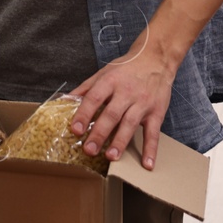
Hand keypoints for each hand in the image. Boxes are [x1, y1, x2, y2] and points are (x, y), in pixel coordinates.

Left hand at [70, 36, 175, 169]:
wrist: (156, 59)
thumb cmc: (126, 68)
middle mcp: (126, 93)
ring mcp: (143, 103)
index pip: (94, 99)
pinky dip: (151, 149)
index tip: (75, 129)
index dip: (84, 114)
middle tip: (89, 149)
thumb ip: (85, 88)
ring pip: (130, 124)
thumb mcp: (103, 73)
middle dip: (99, 133)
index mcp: (110, 82)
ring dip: (120, 142)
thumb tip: (65, 100)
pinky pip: (154, 133)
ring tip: (110, 157)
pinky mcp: (157, 112)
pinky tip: (147, 163)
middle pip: (111, 115)